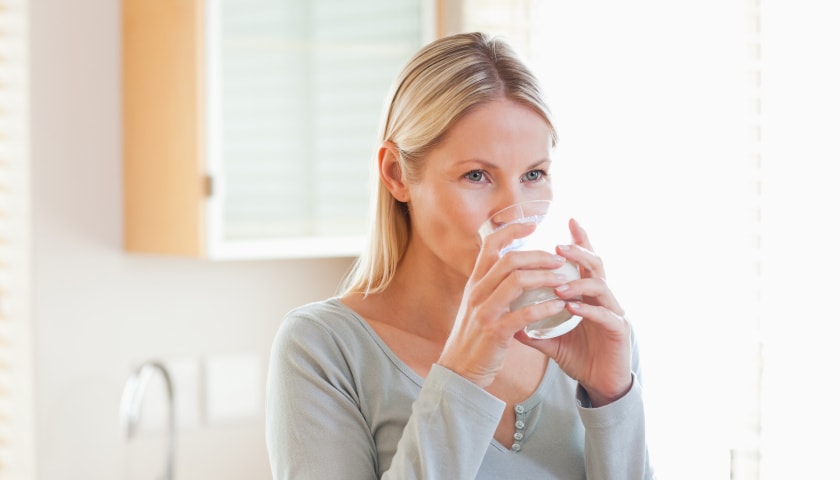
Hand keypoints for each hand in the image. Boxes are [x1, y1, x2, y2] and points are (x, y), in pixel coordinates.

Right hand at [438, 220, 571, 387]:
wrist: (458, 371)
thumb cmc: (474, 338)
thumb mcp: (477, 306)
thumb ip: (491, 287)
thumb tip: (511, 269)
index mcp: (474, 283)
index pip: (490, 245)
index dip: (511, 231)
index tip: (532, 224)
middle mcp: (477, 292)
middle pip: (509, 260)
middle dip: (538, 255)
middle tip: (560, 258)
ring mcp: (484, 311)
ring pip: (517, 282)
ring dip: (545, 277)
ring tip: (565, 279)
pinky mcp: (495, 332)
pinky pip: (523, 314)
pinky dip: (544, 308)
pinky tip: (560, 306)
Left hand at [515, 218, 632, 406]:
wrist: (601, 385)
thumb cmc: (580, 358)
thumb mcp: (552, 341)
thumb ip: (533, 329)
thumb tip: (506, 321)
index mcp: (589, 295)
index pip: (585, 262)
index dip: (580, 240)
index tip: (568, 219)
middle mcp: (604, 299)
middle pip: (596, 265)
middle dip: (578, 252)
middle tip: (558, 246)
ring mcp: (614, 313)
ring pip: (601, 286)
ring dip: (578, 283)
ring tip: (558, 284)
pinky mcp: (619, 331)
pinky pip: (604, 315)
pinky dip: (587, 309)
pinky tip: (571, 307)